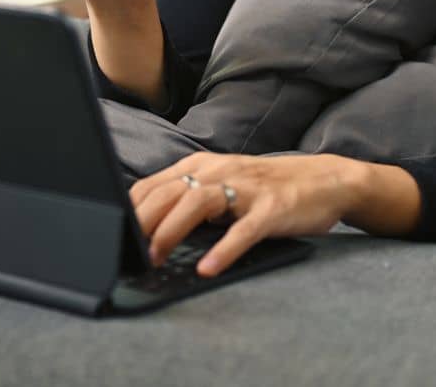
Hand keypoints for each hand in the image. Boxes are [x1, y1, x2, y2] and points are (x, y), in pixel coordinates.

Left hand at [129, 152, 365, 277]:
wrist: (324, 178)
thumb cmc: (265, 188)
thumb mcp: (221, 185)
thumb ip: (188, 199)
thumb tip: (145, 227)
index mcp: (201, 167)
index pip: (152, 186)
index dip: (128, 211)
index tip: (111, 234)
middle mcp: (219, 171)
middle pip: (168, 193)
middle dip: (141, 223)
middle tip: (125, 251)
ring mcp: (246, 188)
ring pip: (197, 204)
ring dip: (171, 232)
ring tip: (155, 258)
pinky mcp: (271, 208)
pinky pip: (243, 230)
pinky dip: (223, 250)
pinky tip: (208, 269)